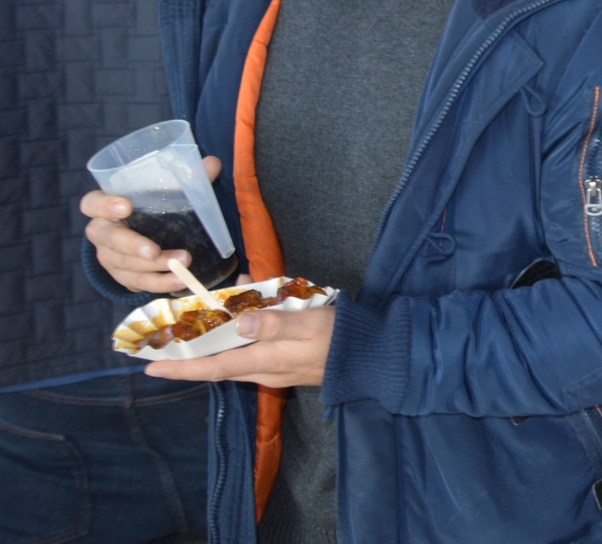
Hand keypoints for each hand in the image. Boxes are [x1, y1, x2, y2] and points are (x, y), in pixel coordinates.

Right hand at [83, 156, 224, 293]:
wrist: (149, 235)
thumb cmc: (154, 205)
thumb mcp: (168, 189)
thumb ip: (189, 177)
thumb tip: (211, 163)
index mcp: (105, 205)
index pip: (92, 204)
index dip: (104, 206)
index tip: (126, 206)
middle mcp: (102, 232)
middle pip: (108, 239)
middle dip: (131, 246)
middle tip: (153, 251)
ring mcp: (109, 257)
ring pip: (124, 264)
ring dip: (154, 267)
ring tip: (183, 263)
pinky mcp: (123, 276)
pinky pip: (138, 282)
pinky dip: (160, 283)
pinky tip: (180, 280)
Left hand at [145, 306, 335, 388]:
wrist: (372, 356)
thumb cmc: (340, 338)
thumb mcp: (309, 324)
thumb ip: (274, 322)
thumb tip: (238, 321)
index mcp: (263, 360)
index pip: (211, 368)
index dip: (180, 369)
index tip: (150, 369)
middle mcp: (263, 368)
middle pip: (217, 365)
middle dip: (188, 359)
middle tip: (164, 346)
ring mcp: (276, 366)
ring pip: (234, 356)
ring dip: (213, 344)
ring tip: (198, 324)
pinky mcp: (287, 359)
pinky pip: (253, 348)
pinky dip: (240, 333)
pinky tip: (245, 312)